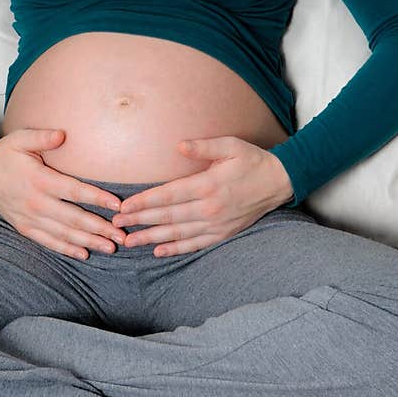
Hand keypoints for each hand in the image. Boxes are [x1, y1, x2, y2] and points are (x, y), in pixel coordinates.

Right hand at [0, 128, 126, 260]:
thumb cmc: (5, 153)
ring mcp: (30, 217)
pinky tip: (83, 253)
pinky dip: (65, 248)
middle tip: (122, 236)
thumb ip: (42, 137)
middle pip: (74, 218)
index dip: (97, 199)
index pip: (74, 191)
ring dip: (88, 241)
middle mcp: (36, 202)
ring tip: (109, 248)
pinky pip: (47, 241)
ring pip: (63, 233)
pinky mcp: (24, 226)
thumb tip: (62, 135)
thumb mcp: (21, 139)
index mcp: (40, 180)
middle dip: (100, 228)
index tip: (117, 206)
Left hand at [111, 136, 294, 256]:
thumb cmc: (252, 160)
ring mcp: (217, 224)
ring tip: (129, 241)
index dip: (144, 202)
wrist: (280, 182)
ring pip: (178, 234)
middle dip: (140, 221)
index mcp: (208, 185)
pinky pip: (195, 244)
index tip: (124, 207)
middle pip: (168, 217)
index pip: (168, 195)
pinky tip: (158, 251)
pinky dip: (176, 249)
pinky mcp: (223, 233)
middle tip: (116, 225)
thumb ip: (203, 147)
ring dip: (152, 238)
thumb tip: (179, 145)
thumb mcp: (230, 145)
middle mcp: (210, 208)